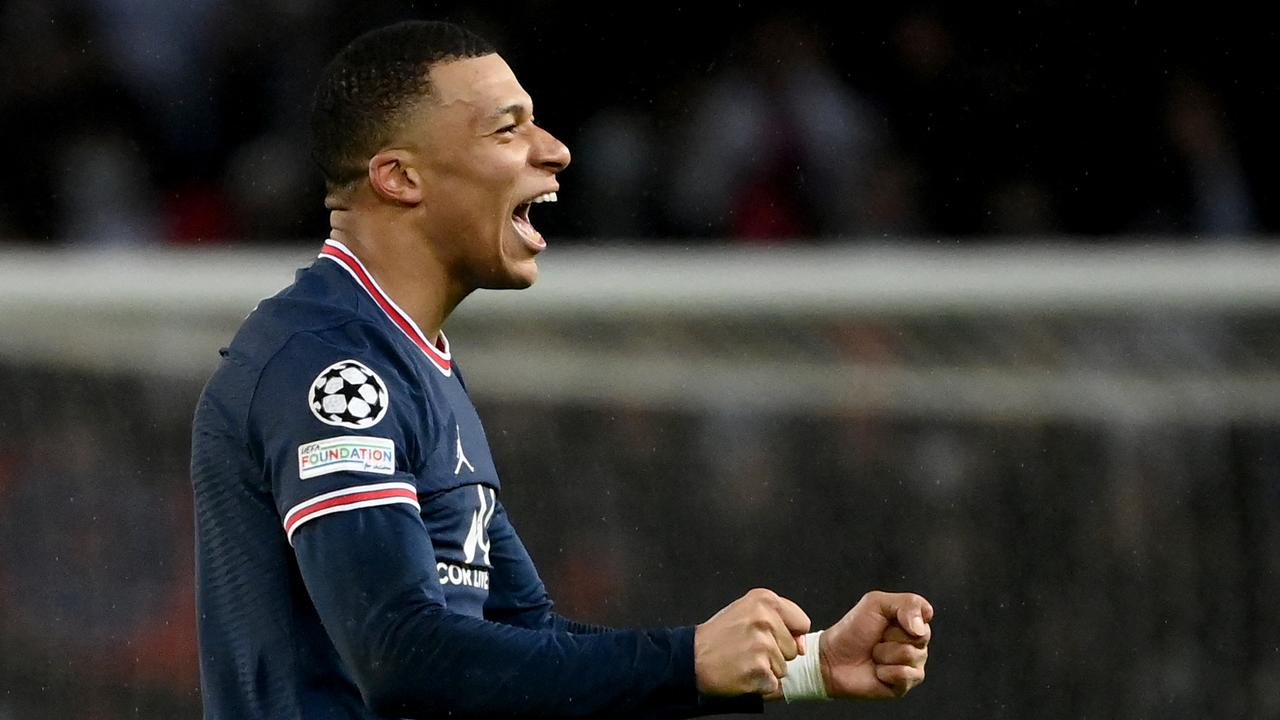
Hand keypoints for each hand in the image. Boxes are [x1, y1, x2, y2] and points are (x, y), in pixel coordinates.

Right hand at [694, 588, 810, 695]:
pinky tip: (743, 672)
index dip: (790, 634)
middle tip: (749, 648)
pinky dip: (760, 683)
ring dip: (767, 669)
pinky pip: (774, 683)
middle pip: (794, 649)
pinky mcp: (758, 669)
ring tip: (744, 659)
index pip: (802, 622)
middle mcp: (765, 619)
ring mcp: (762, 645)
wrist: (692, 657)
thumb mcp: (748, 611)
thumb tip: (803, 645)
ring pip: (784, 668)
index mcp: (765, 599)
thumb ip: (780, 620)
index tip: (770, 636)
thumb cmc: (719, 635)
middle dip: (776, 653)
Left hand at [819, 590, 931, 698]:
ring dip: (885, 654)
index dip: (906, 616)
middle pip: (920, 636)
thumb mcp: (876, 603)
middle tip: (878, 638)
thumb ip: (907, 604)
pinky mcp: (905, 684)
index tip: (887, 619)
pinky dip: (885, 672)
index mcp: (910, 622)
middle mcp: (916, 643)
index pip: (925, 614)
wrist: (832, 658)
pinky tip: (877, 671)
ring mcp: (913, 665)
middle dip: (891, 635)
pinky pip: (905, 675)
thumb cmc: (852, 630)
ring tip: (874, 655)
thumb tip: (921, 628)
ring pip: (911, 655)